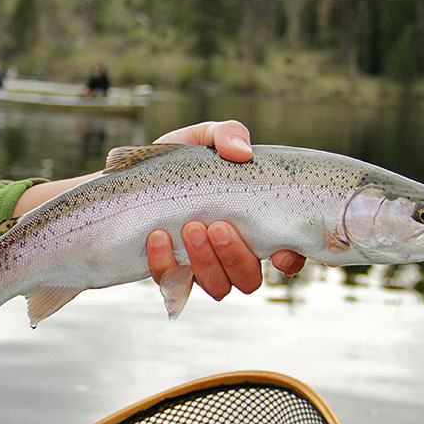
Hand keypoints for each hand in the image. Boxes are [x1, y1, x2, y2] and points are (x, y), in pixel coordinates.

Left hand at [145, 121, 306, 304]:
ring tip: (190, 227)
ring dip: (206, 262)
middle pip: (249, 279)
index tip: (279, 253)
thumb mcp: (204, 138)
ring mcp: (203, 268)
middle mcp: (234, 255)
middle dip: (235, 256)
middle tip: (217, 225)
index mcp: (255, 226)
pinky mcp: (171, 272)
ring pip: (218, 287)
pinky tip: (158, 237)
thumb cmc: (183, 160)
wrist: (134, 177)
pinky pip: (172, 282)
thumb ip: (227, 135)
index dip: (289, 260)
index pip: (287, 255)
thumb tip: (241, 152)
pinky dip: (165, 262)